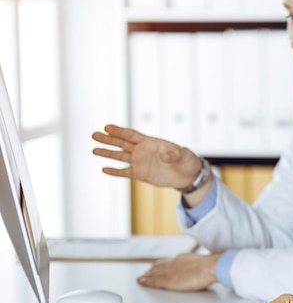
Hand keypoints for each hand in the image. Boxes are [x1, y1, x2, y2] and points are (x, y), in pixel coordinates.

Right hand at [92, 124, 206, 190]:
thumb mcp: (183, 155)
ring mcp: (139, 162)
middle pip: (121, 143)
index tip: (107, 127)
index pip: (131, 135)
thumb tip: (163, 156)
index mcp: (150, 142)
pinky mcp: (140, 174)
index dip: (119, 131)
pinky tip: (104, 169)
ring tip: (93, 150)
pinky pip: (124, 172)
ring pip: (120, 156)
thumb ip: (173, 154)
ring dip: (107, 153)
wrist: (187, 175)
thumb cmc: (186, 160)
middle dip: (108, 139)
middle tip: (94, 135)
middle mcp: (141, 151)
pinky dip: (115, 171)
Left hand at [137, 252, 221, 290]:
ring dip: (146, 276)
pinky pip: (153, 281)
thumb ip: (195, 266)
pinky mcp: (168, 280)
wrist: (208, 267)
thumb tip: (198, 269)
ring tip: (140, 279)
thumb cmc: (208, 267)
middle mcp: (172, 263)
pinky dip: (146, 281)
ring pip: (153, 273)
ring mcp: (169, 271)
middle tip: (144, 274)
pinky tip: (141, 282)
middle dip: (150, 270)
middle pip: (157, 266)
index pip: (167, 262)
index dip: (159, 265)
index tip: (155, 267)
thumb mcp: (200, 263)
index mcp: (181, 258)